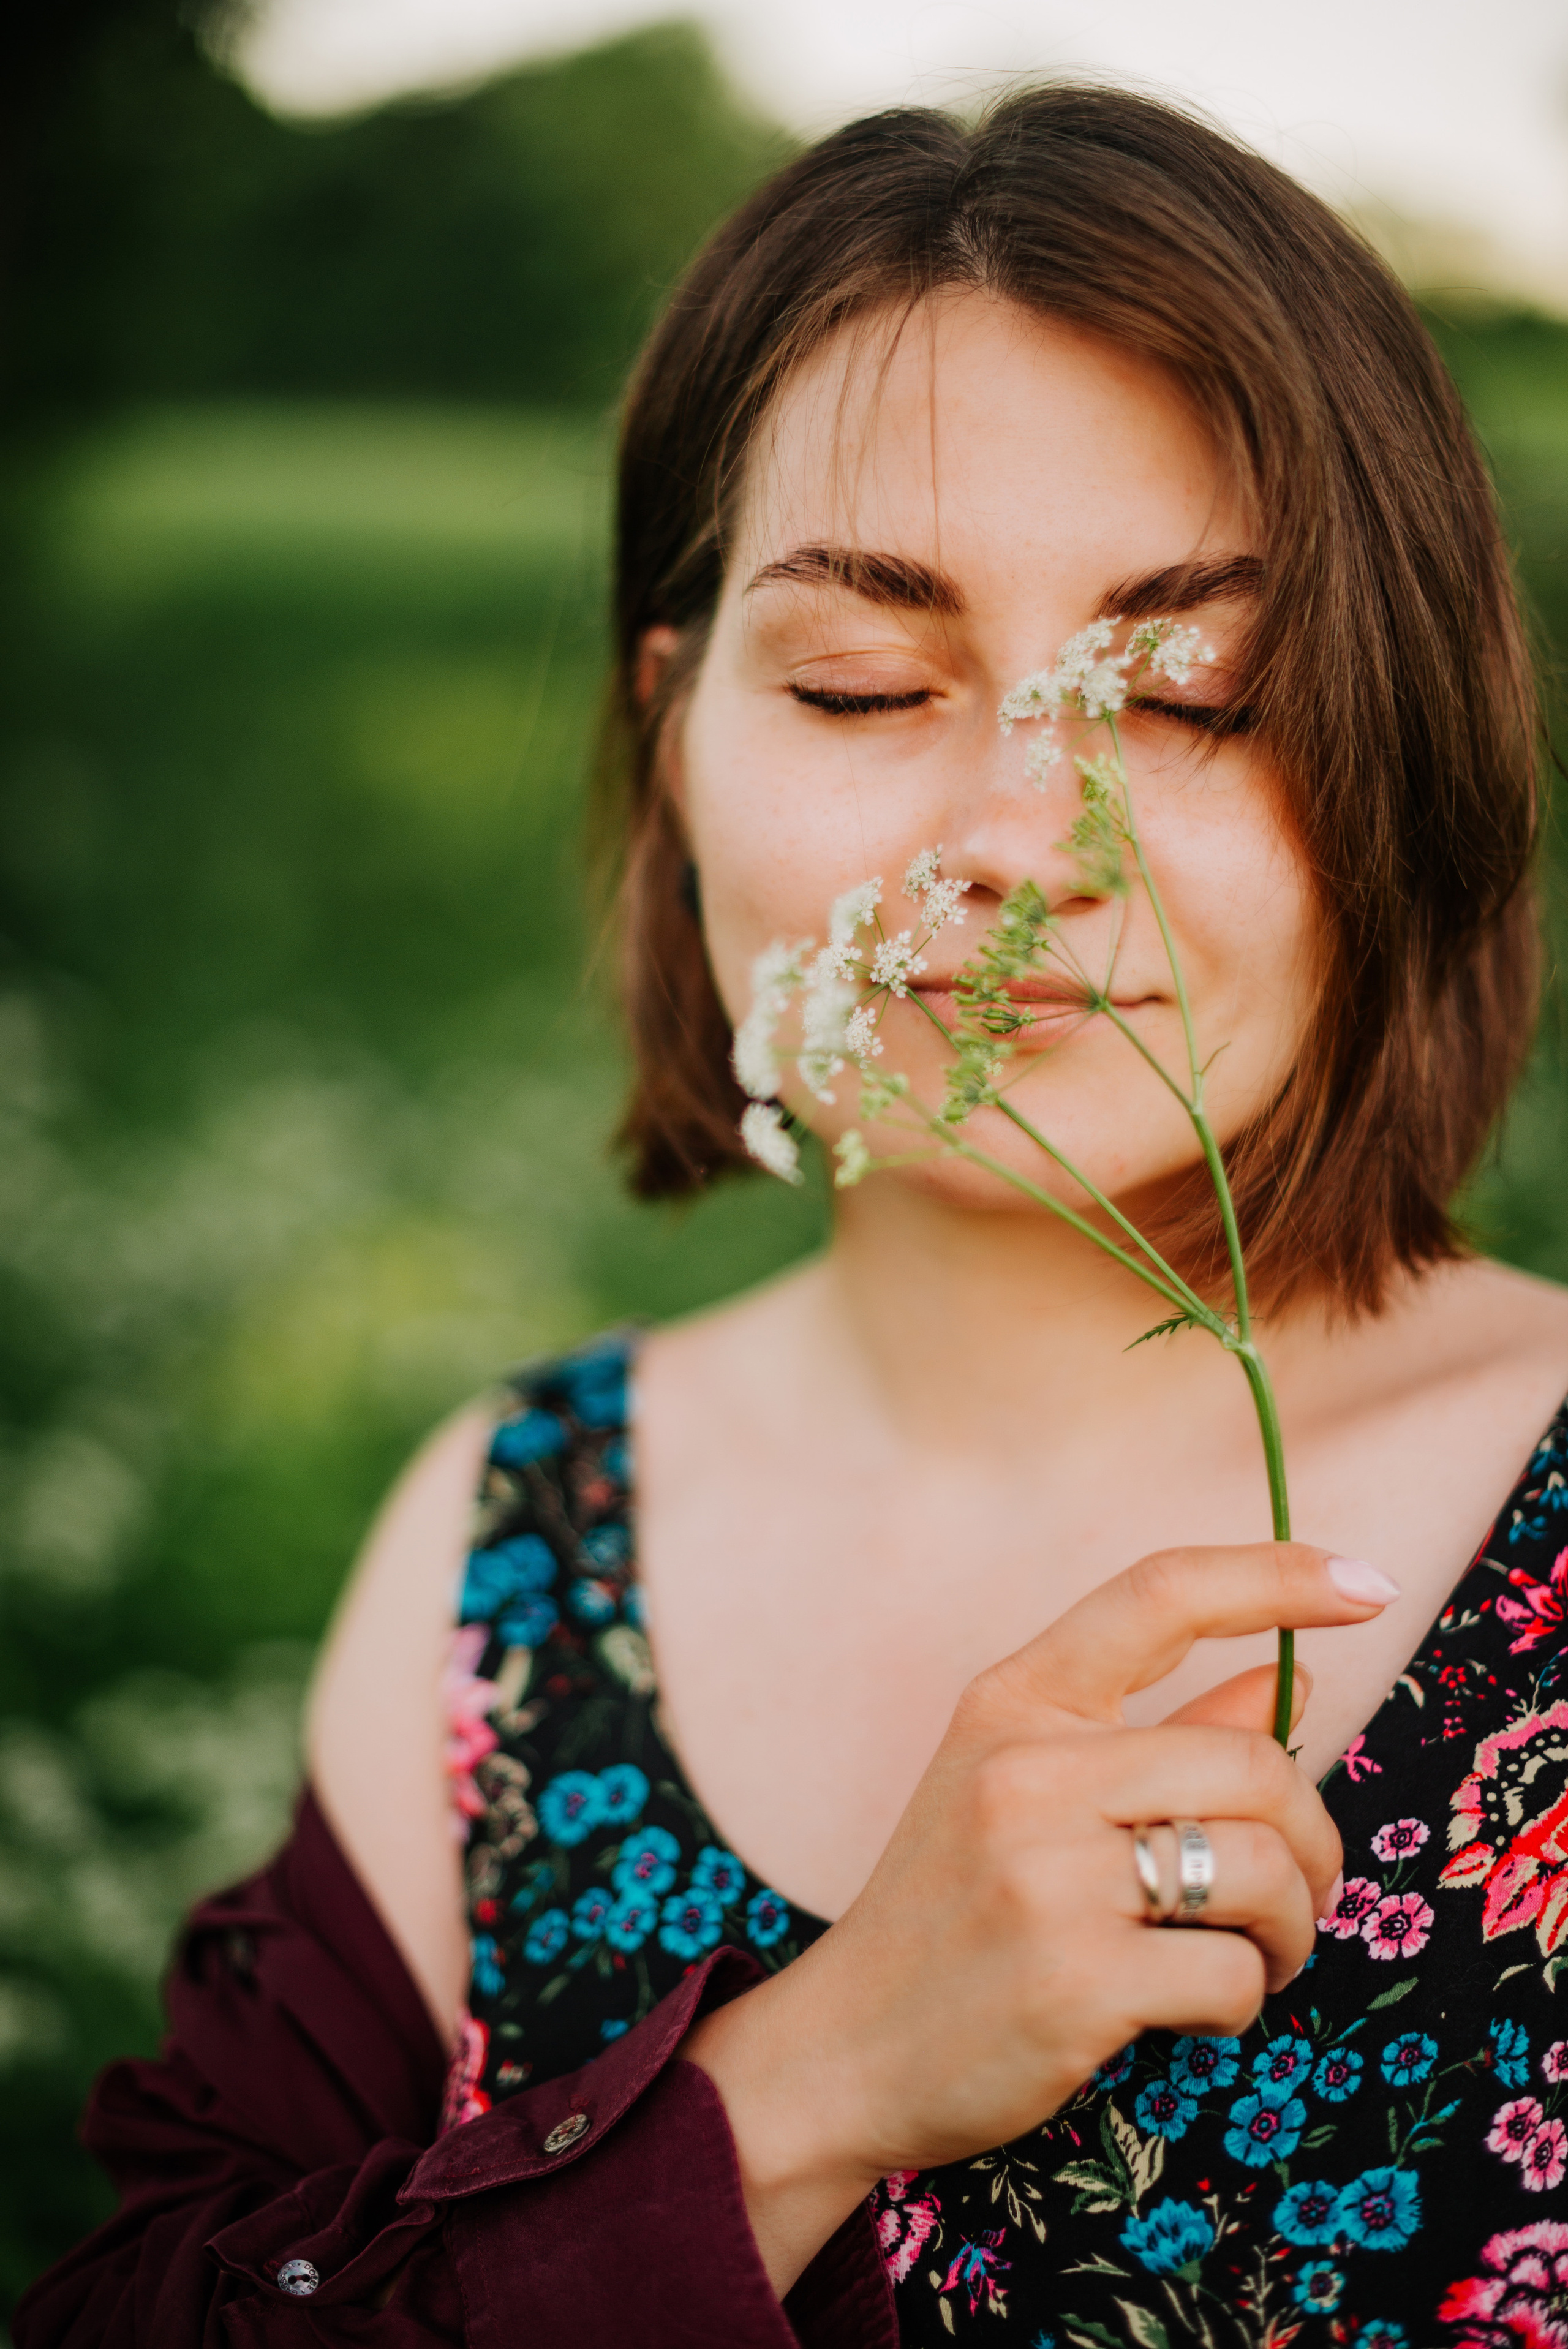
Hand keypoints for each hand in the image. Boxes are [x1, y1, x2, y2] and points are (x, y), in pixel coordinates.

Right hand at [683, 1541, 1394, 2292]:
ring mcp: (1045, 1876)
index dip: (1274, 1576)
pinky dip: (1241, 1999)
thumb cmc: (954, 1909)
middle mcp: (1026, 1770)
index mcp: (1014, 1701)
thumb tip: (1290, 1678)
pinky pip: (1231, 1975)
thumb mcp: (1028, 1790)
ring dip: (1290, 1927)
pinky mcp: (1073, 1983)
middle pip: (1253, 1763)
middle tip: (1299, 1893)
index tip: (1362, 1585)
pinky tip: (1193, 2009)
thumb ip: (1163, 1729)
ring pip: (1261, 1869)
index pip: (1159, 1594)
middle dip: (1312, 1838)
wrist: (845, 2049)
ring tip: (1253, 1955)